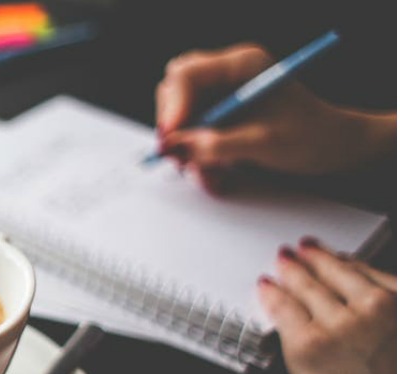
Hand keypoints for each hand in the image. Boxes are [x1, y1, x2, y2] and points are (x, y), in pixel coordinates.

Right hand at [156, 44, 396, 192]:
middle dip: (175, 127)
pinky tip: (217, 176)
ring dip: (188, 150)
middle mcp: (227, 74)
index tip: (170, 137)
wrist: (334, 146)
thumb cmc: (310, 136)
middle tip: (179, 158)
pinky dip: (199, 157)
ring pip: (182, 117)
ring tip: (208, 175)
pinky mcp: (222, 114)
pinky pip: (194, 134)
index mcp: (241, 65)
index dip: (173, 106)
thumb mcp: (261, 143)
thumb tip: (175, 147)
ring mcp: (223, 94)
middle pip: (176, 92)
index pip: (187, 75)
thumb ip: (216, 144)